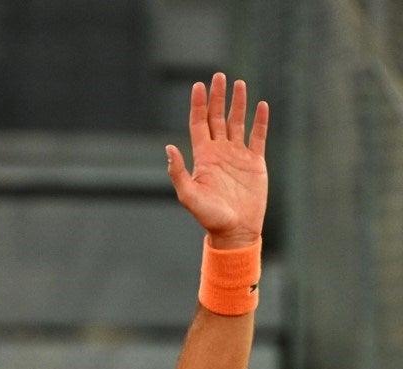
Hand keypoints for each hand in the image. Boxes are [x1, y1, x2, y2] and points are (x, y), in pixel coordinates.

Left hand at [166, 73, 268, 248]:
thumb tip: (168, 148)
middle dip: (217, 97)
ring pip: (238, 122)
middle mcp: (219, 152)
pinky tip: (261, 105)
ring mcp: (238, 155)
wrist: (235, 230)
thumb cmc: (209, 216)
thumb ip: (178, 172)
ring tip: (239, 84)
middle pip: (217, 118)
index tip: (198, 85)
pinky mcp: (255, 162)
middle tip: (218, 76)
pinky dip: (260, 121)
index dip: (198, 104)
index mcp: (202, 157)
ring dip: (239, 104)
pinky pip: (258, 137)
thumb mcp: (188, 195)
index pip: (199, 123)